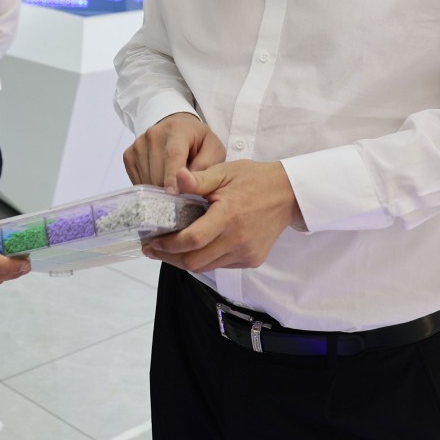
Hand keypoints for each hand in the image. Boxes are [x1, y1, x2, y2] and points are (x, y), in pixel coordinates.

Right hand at [122, 112, 225, 192]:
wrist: (177, 126)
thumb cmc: (198, 140)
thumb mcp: (213, 149)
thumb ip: (206, 166)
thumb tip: (190, 185)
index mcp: (177, 130)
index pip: (172, 155)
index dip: (172, 176)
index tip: (173, 193)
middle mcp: (153, 134)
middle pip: (158, 173)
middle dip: (171, 189)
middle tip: (184, 192)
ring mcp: (138, 144)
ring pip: (147, 180)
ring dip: (160, 189)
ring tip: (173, 183)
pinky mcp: (129, 154)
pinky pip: (138, 181)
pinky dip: (149, 187)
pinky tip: (161, 181)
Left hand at [143, 163, 299, 272]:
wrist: (287, 194)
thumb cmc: (254, 180)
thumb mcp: (224, 172)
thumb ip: (198, 179)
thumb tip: (175, 178)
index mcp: (228, 216)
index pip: (192, 240)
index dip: (168, 244)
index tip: (151, 241)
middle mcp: (238, 240)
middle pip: (195, 262)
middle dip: (170, 258)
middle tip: (153, 249)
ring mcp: (246, 253)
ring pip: (206, 267)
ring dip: (185, 261)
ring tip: (168, 249)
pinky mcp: (252, 260)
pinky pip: (220, 265)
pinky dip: (204, 259)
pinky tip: (195, 248)